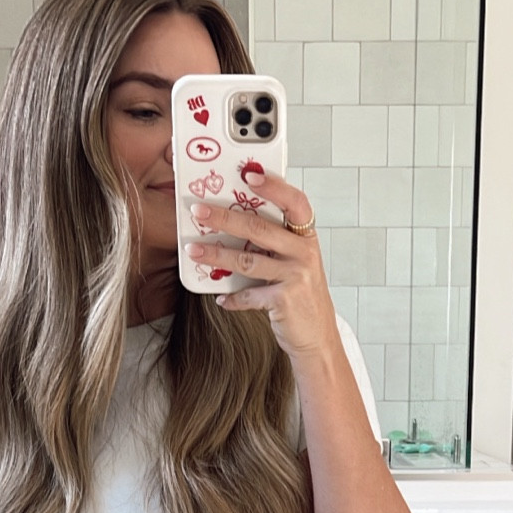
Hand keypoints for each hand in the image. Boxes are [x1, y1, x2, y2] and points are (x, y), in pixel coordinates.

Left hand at [184, 169, 338, 359]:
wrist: (318, 337)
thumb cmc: (303, 298)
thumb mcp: (296, 264)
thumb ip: (275, 244)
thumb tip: (234, 222)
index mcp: (306, 238)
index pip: (294, 202)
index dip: (274, 186)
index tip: (249, 175)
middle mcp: (304, 253)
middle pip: (259, 228)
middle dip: (224, 218)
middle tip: (199, 212)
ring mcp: (296, 276)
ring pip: (247, 261)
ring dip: (216, 256)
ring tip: (194, 251)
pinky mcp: (285, 300)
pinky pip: (249, 296)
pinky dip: (232, 298)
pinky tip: (222, 298)